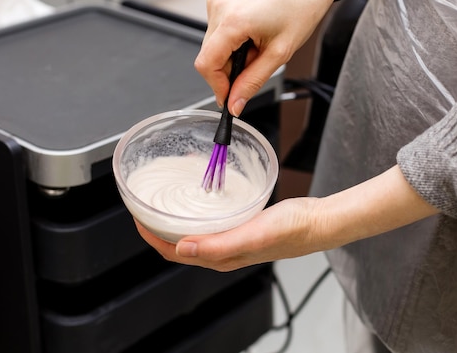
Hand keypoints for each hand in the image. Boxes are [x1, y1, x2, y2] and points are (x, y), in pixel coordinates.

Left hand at [135, 166, 438, 271]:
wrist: (320, 221)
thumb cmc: (293, 229)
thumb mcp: (253, 234)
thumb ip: (219, 244)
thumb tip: (183, 248)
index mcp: (221, 257)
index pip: (174, 252)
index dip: (151, 236)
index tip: (136, 215)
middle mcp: (223, 251)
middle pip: (179, 244)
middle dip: (157, 227)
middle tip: (144, 203)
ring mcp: (232, 239)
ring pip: (193, 233)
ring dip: (175, 219)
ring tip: (164, 199)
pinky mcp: (241, 226)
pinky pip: (210, 222)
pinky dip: (196, 212)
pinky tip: (199, 197)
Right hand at [194, 0, 354, 115]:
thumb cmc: (300, 8)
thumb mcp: (278, 54)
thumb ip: (252, 82)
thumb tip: (234, 104)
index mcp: (233, 20)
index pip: (206, 64)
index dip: (217, 86)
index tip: (230, 97)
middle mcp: (219, 7)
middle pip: (209, 56)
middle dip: (229, 70)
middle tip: (256, 65)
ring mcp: (218, 1)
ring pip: (213, 46)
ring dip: (232, 55)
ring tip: (258, 45)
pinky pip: (218, 32)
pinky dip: (232, 41)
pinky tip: (252, 34)